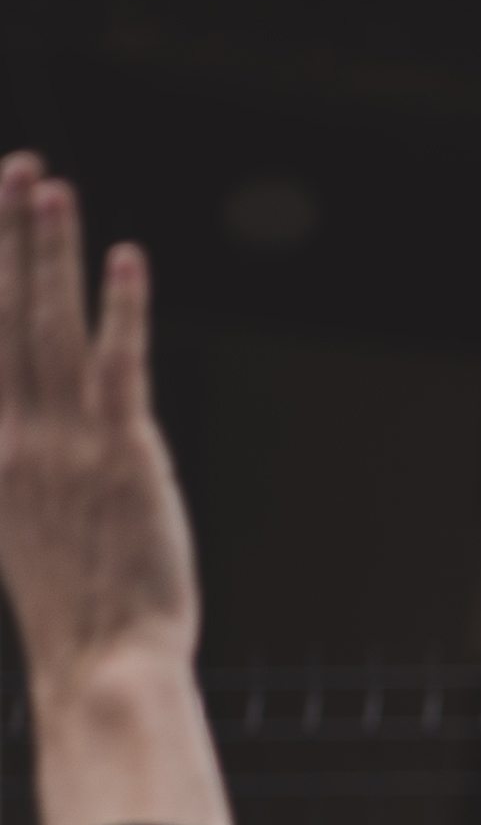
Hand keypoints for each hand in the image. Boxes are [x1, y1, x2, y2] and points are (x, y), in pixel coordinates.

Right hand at [0, 154, 223, 824]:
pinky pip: (121, 365)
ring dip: (47, 249)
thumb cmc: (72, 600)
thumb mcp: (11, 519)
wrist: (102, 659)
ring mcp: (66, 440)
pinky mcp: (125, 454)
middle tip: (10, 165)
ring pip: (49, 322)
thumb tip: (13, 418)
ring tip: (46, 183)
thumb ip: (11, 459)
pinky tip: (126, 260)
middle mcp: (12, 432)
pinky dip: (122, 309)